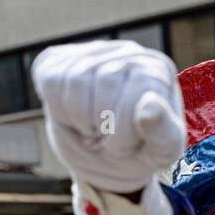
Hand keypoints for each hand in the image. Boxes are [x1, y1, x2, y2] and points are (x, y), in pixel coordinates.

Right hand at [31, 40, 185, 193]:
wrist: (106, 162)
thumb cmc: (140, 153)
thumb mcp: (161, 152)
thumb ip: (164, 133)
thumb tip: (151, 106)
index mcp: (159, 71)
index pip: (139, 89)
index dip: (123, 132)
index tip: (125, 147)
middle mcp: (129, 52)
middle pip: (106, 80)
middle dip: (103, 125)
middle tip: (107, 140)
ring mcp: (93, 52)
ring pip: (76, 80)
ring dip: (80, 120)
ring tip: (93, 129)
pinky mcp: (61, 59)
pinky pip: (51, 80)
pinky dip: (60, 111)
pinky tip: (75, 117)